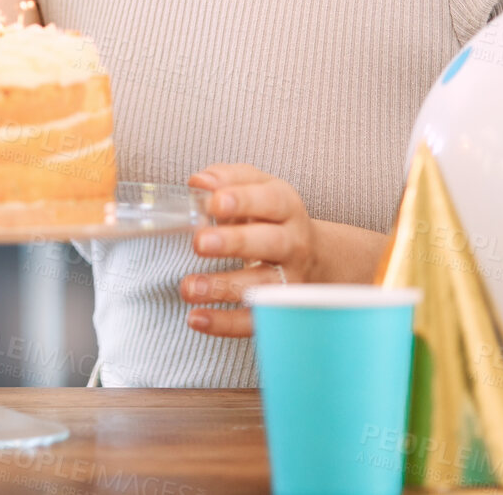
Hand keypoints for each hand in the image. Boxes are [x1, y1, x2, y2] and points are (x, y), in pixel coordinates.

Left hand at [180, 163, 320, 338]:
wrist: (312, 255)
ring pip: (262, 286)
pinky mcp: (278, 309)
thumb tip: (199, 182)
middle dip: (234, 242)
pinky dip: (224, 323)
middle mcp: (293, 243)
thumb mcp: (256, 186)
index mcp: (286, 206)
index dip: (242, 201)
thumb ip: (227, 178)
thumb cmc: (271, 215)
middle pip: (270, 243)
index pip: (269, 201)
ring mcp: (289, 279)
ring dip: (223, 287)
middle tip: (199, 243)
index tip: (212, 203)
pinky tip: (196, 318)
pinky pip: (254, 321)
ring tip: (189, 287)